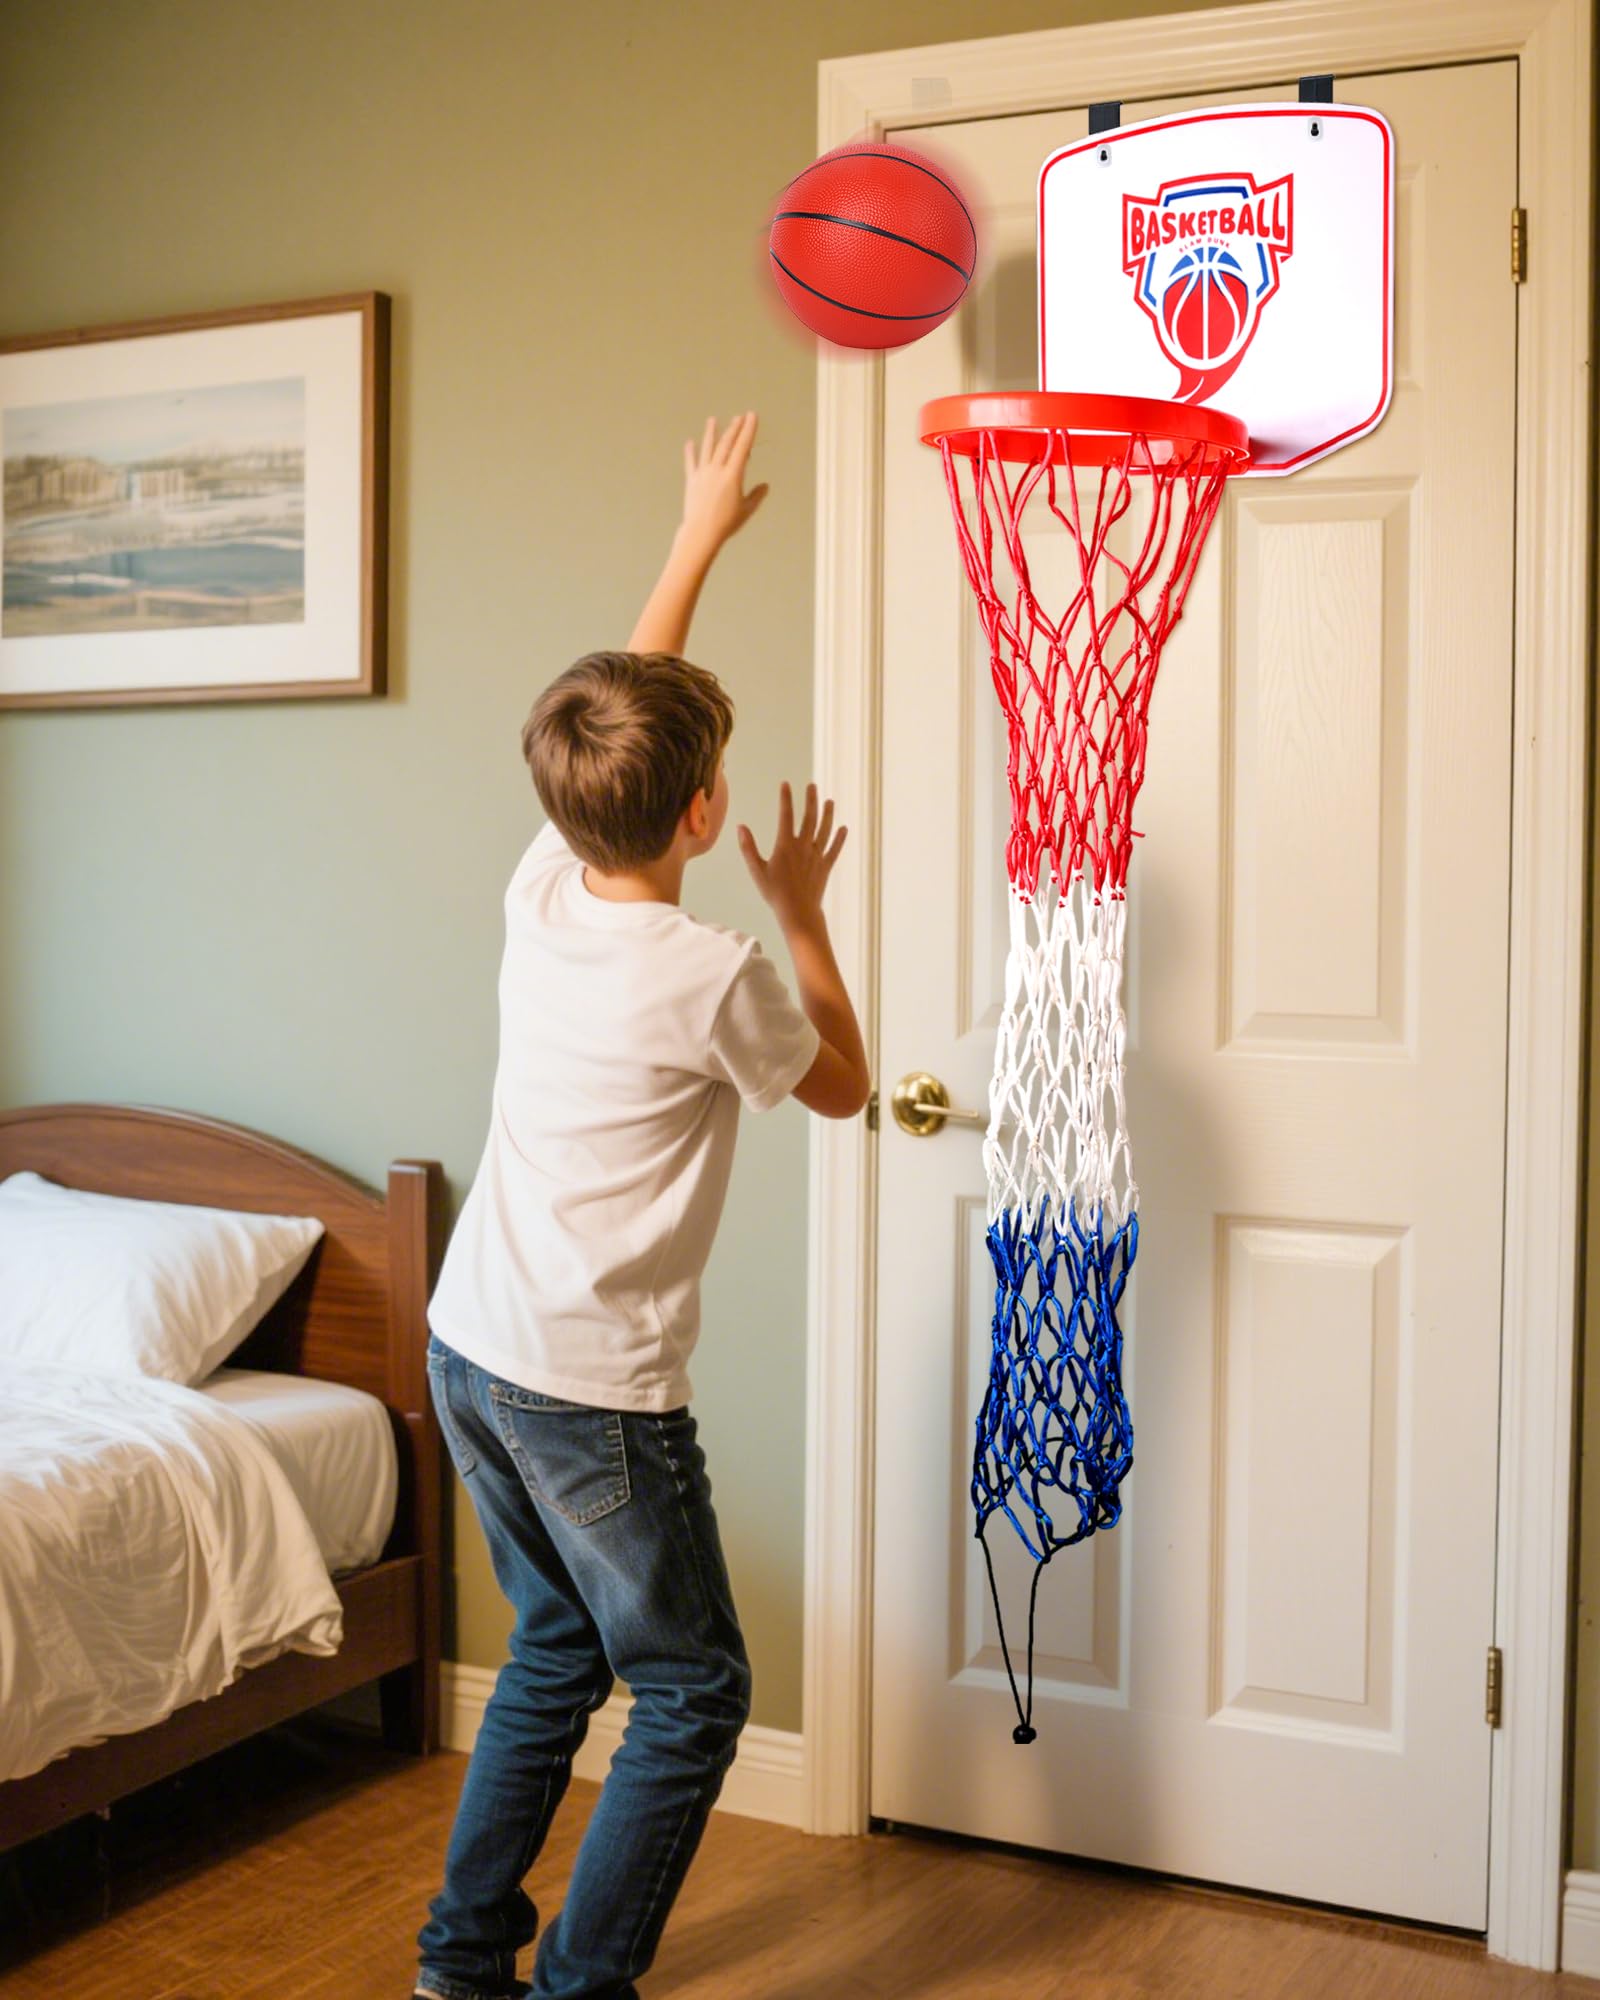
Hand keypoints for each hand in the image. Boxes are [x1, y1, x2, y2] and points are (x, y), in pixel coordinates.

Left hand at [679, 412, 768, 555]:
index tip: (752, 417)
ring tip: (712, 420)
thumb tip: (765, 486)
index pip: (742, 447)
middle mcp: (717, 469)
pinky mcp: (692, 480)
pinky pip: (691, 463)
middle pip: (726, 444)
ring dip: (711, 433)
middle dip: (734, 428)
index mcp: (733, 475)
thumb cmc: (726, 523)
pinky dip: (690, 452)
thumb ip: (757, 495)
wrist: (701, 532)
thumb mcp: (747, 510)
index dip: (748, 430)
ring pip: (708, 448)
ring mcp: (703, 473)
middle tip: (739, 416)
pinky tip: (690, 443)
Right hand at [737, 782, 846, 933]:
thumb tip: (741, 827)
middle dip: (811, 800)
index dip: (786, 798)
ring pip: (825, 830)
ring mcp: (817, 856)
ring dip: (828, 814)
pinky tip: (843, 828)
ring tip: (829, 801)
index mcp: (785, 846)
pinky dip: (839, 838)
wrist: (798, 912)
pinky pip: (834, 849)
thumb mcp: (757, 871)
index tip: (785, 785)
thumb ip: (748, 848)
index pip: (786, 816)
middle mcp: (803, 847)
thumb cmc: (775, 894)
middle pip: (809, 818)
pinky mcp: (826, 867)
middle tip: (812, 786)